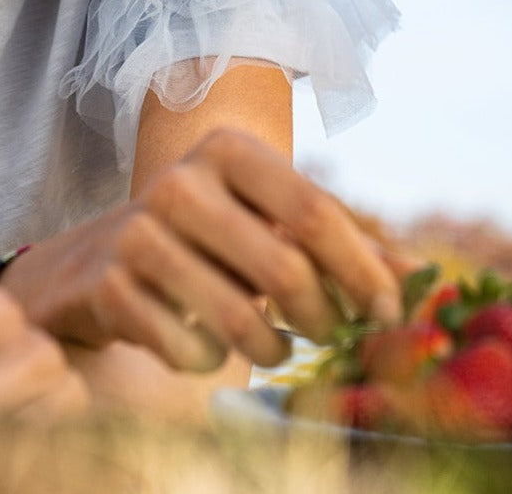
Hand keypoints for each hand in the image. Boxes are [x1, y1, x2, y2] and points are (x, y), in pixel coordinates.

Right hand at [0, 128, 401, 372]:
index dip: (362, 268)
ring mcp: (138, 231)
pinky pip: (189, 348)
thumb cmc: (201, 241)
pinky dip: (210, 362)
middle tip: (330, 334)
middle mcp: (180, 181)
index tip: (388, 312)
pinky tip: (204, 345)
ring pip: (241, 317)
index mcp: (228, 150)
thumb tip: (422, 276)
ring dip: (272, 348)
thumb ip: (339, 244)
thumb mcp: (265, 224)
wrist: (88, 265)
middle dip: (324, 318)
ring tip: (274, 346)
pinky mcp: (109, 284)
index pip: (314, 209)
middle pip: (284, 267)